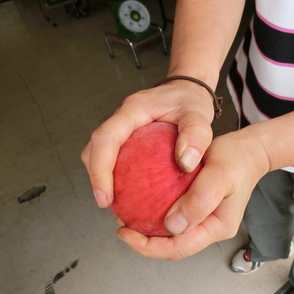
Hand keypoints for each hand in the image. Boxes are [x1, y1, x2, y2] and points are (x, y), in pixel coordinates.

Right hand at [81, 80, 214, 207]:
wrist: (188, 89)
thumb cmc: (191, 100)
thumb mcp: (199, 114)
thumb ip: (196, 135)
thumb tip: (186, 163)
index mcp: (133, 109)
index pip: (105, 138)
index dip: (99, 169)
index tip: (105, 197)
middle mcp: (122, 119)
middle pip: (95, 149)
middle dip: (97, 179)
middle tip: (109, 204)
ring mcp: (123, 129)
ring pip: (100, 155)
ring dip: (104, 178)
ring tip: (119, 203)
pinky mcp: (128, 138)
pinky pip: (115, 158)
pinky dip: (118, 177)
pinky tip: (133, 195)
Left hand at [116, 129, 269, 260]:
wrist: (247, 151)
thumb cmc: (236, 159)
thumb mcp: (220, 175)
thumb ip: (200, 200)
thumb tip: (172, 225)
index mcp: (217, 228)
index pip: (179, 248)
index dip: (149, 247)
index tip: (125, 232)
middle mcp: (209, 228)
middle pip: (173, 245)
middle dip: (144, 241)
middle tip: (122, 225)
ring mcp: (204, 219)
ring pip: (172, 233)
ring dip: (148, 228)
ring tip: (128, 215)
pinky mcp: (198, 208)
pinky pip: (173, 215)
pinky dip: (155, 211)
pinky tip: (141, 199)